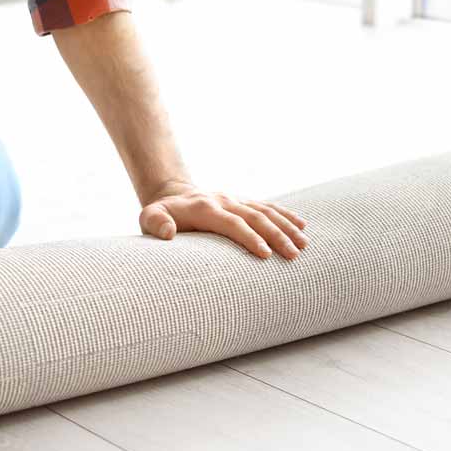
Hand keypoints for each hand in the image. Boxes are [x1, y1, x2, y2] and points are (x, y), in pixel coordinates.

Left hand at [139, 181, 308, 259]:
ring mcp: (234, 200)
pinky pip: (266, 206)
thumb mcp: (147, 218)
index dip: (248, 238)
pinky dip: (284, 215)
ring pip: (265, 211)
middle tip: (293, 255)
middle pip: (255, 217)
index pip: (232, 223)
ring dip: (285, 227)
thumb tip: (167, 233)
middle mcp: (223, 201)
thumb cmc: (159, 215)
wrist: (170, 195)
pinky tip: (302, 225)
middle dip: (276, 236)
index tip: (265, 255)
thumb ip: (155, 223)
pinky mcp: (241, 201)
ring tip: (303, 245)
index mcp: (204, 208)